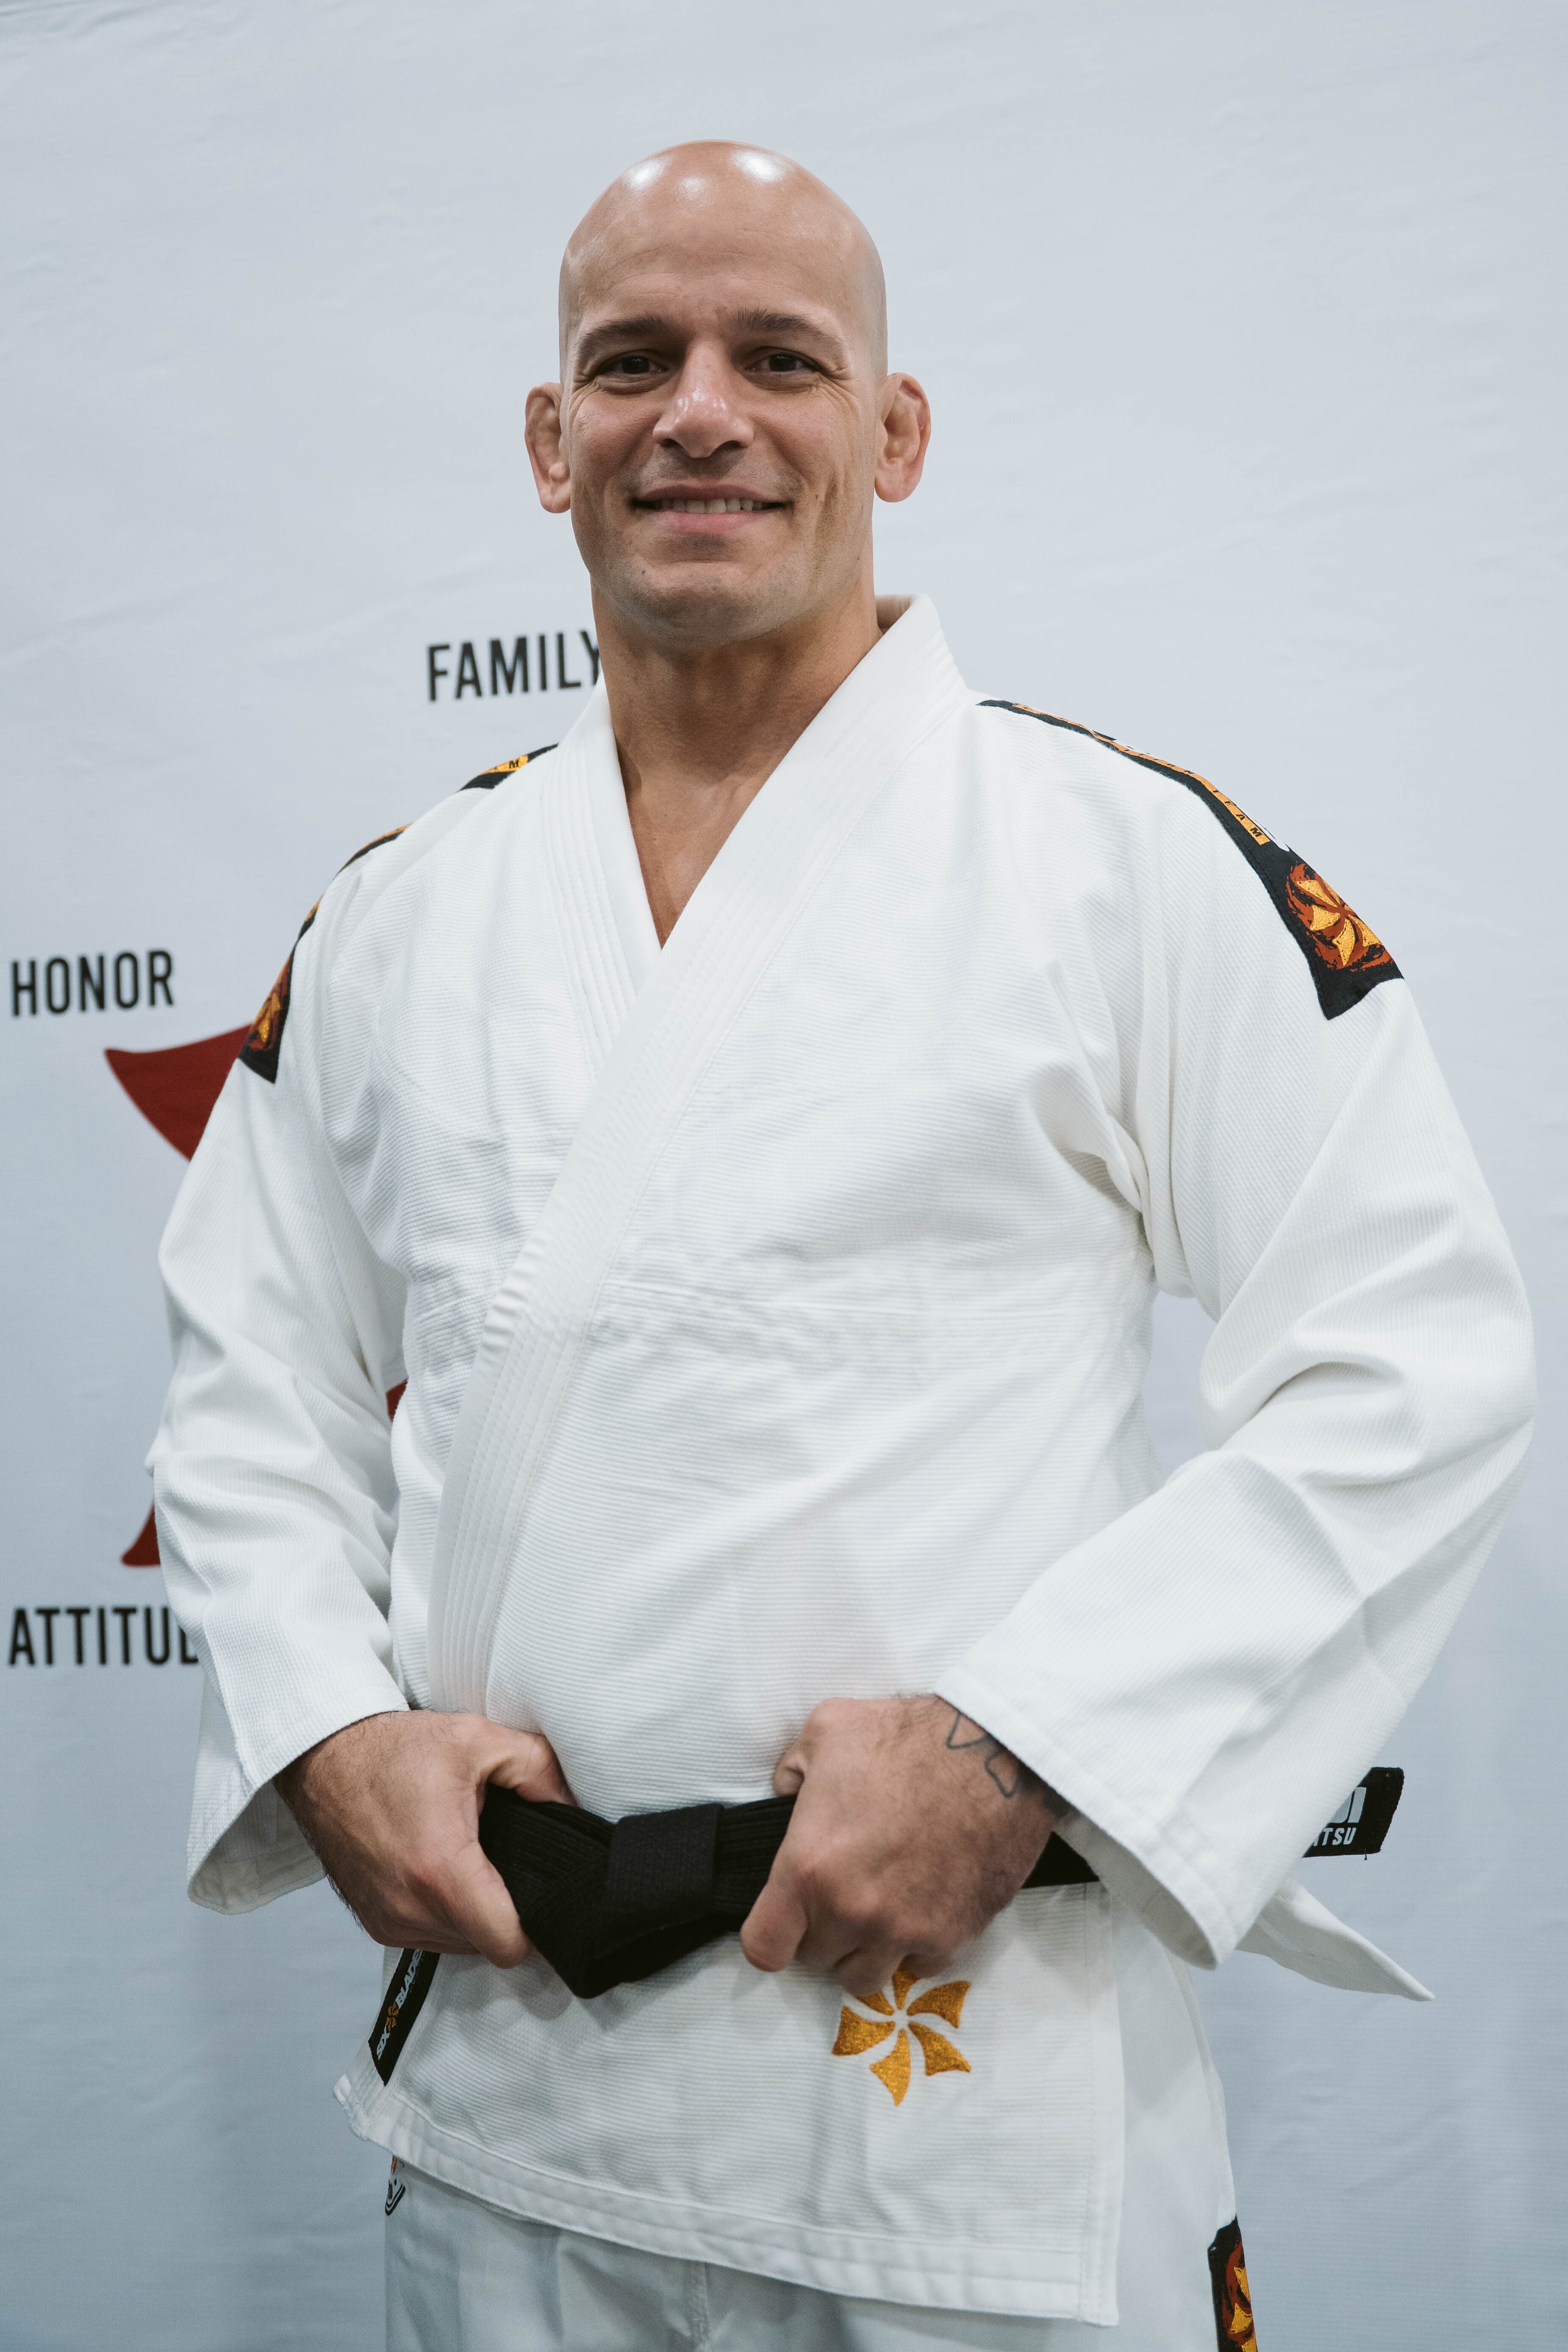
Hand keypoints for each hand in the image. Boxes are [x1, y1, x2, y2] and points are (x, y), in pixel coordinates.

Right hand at [275, 1710, 571, 1965]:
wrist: (323, 1758)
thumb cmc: (394, 1749)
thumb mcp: (477, 1739)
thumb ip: (537, 1768)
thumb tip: (573, 1803)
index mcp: (439, 1868)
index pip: (507, 1943)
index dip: (537, 1924)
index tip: (544, 1891)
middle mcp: (409, 1907)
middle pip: (487, 1944)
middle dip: (505, 1910)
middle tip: (510, 1861)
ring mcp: (388, 1921)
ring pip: (459, 1944)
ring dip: (473, 1914)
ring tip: (473, 1860)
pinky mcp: (375, 1922)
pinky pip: (429, 1936)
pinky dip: (444, 1913)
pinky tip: (444, 1870)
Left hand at [740, 1696, 1062, 1999]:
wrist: (997, 1753)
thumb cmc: (908, 1737)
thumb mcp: (826, 1729)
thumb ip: (790, 1773)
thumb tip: (784, 1797)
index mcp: (809, 1868)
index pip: (764, 1947)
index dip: (770, 1937)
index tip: (783, 1919)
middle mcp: (853, 1912)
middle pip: (815, 1961)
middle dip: (820, 1932)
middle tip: (838, 1892)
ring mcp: (904, 1932)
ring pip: (864, 1978)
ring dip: (862, 1949)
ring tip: (874, 1909)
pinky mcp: (951, 1936)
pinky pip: (918, 1965)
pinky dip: (913, 1945)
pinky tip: (918, 1905)